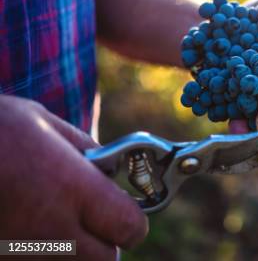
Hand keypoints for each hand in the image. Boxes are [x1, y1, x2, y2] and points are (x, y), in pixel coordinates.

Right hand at [0, 95, 147, 259]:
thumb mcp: (42, 123)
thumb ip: (85, 151)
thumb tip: (110, 168)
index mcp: (72, 189)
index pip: (131, 227)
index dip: (131, 221)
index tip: (122, 209)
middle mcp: (51, 229)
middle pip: (104, 260)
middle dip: (103, 243)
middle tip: (87, 219)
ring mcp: (21, 253)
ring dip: (70, 252)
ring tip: (50, 221)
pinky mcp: (0, 259)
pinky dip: (38, 256)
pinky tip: (23, 231)